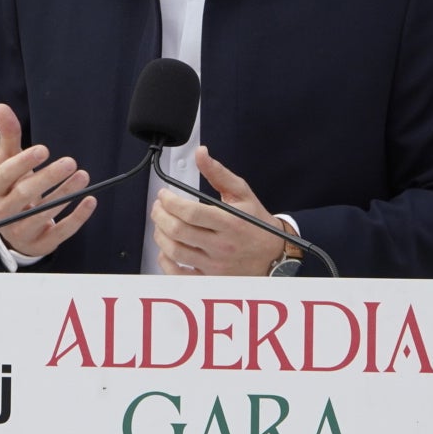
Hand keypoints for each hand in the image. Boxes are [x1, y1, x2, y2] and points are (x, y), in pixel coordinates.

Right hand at [0, 103, 96, 257]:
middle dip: (48, 178)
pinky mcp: (41, 244)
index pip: (5, 175)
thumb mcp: (8, 164)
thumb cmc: (12, 190)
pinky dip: (76, 217)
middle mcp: (4, 213)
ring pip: (43, 213)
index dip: (23, 163)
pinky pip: (60, 232)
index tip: (44, 149)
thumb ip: (8, 137)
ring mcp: (22, 231)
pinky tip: (90, 200)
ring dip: (65, 193)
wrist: (11, 230)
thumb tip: (0, 107)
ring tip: (83, 175)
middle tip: (70, 162)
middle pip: (24, 194)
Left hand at [151, 145, 285, 275]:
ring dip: (160, 234)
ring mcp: (215, 265)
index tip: (164, 195)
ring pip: (174, 251)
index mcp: (230, 222)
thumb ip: (218, 173)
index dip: (169, 201)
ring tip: (162, 224)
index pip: (190, 212)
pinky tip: (166, 249)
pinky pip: (178, 275)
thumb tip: (201, 154)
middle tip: (158, 207)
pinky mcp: (210, 279)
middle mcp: (222, 245)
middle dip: (159, 215)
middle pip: (177, 231)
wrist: (274, 254)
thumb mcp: (242, 193)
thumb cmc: (257, 223)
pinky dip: (165, 261)